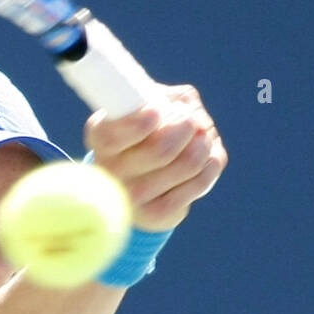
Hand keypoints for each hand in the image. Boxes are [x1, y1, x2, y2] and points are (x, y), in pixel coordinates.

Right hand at [84, 84, 227, 231]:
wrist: (136, 180)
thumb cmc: (144, 130)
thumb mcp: (145, 105)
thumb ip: (166, 99)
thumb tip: (193, 115)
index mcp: (101, 137)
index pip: (116, 135)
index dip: (141, 122)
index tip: (157, 112)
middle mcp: (111, 171)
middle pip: (163, 149)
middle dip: (189, 126)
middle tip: (194, 121)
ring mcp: (133, 197)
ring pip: (188, 164)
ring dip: (205, 143)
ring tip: (204, 136)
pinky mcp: (157, 214)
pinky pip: (200, 183)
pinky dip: (212, 163)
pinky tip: (209, 156)